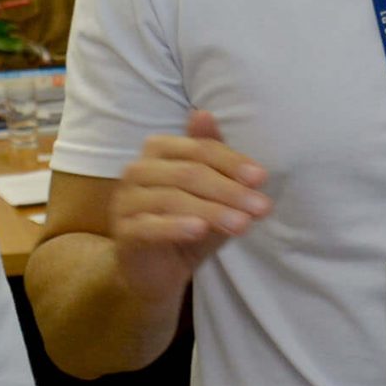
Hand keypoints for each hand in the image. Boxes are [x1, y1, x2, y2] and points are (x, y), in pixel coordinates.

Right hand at [108, 111, 269, 304]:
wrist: (155, 271)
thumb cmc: (187, 224)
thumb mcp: (209, 193)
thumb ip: (212, 159)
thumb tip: (204, 113)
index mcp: (158, 151)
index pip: (199, 149)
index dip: (232, 162)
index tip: (262, 178)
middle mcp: (137, 170)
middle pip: (188, 173)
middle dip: (229, 190)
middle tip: (262, 207)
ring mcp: (125, 201)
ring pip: (172, 199)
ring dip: (212, 211)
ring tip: (242, 225)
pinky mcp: (123, 232)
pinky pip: (149, 226)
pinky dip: (176, 226)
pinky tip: (200, 230)